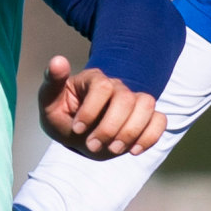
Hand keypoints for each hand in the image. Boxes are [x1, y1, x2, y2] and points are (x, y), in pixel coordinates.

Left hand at [37, 56, 165, 158]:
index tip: (77, 129)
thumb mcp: (49, 102)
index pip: (103, 87)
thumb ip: (52, 83)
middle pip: (126, 99)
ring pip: (147, 105)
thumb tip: (59, 60)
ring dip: (132, 132)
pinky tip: (133, 150)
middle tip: (93, 146)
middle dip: (110, 128)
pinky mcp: (145, 118)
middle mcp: (117, 87)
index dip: (91, 111)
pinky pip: (160, 120)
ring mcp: (133, 101)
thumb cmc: (63, 115)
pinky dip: (150, 136)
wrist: (78, 134)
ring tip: (114, 149)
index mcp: (94, 79)